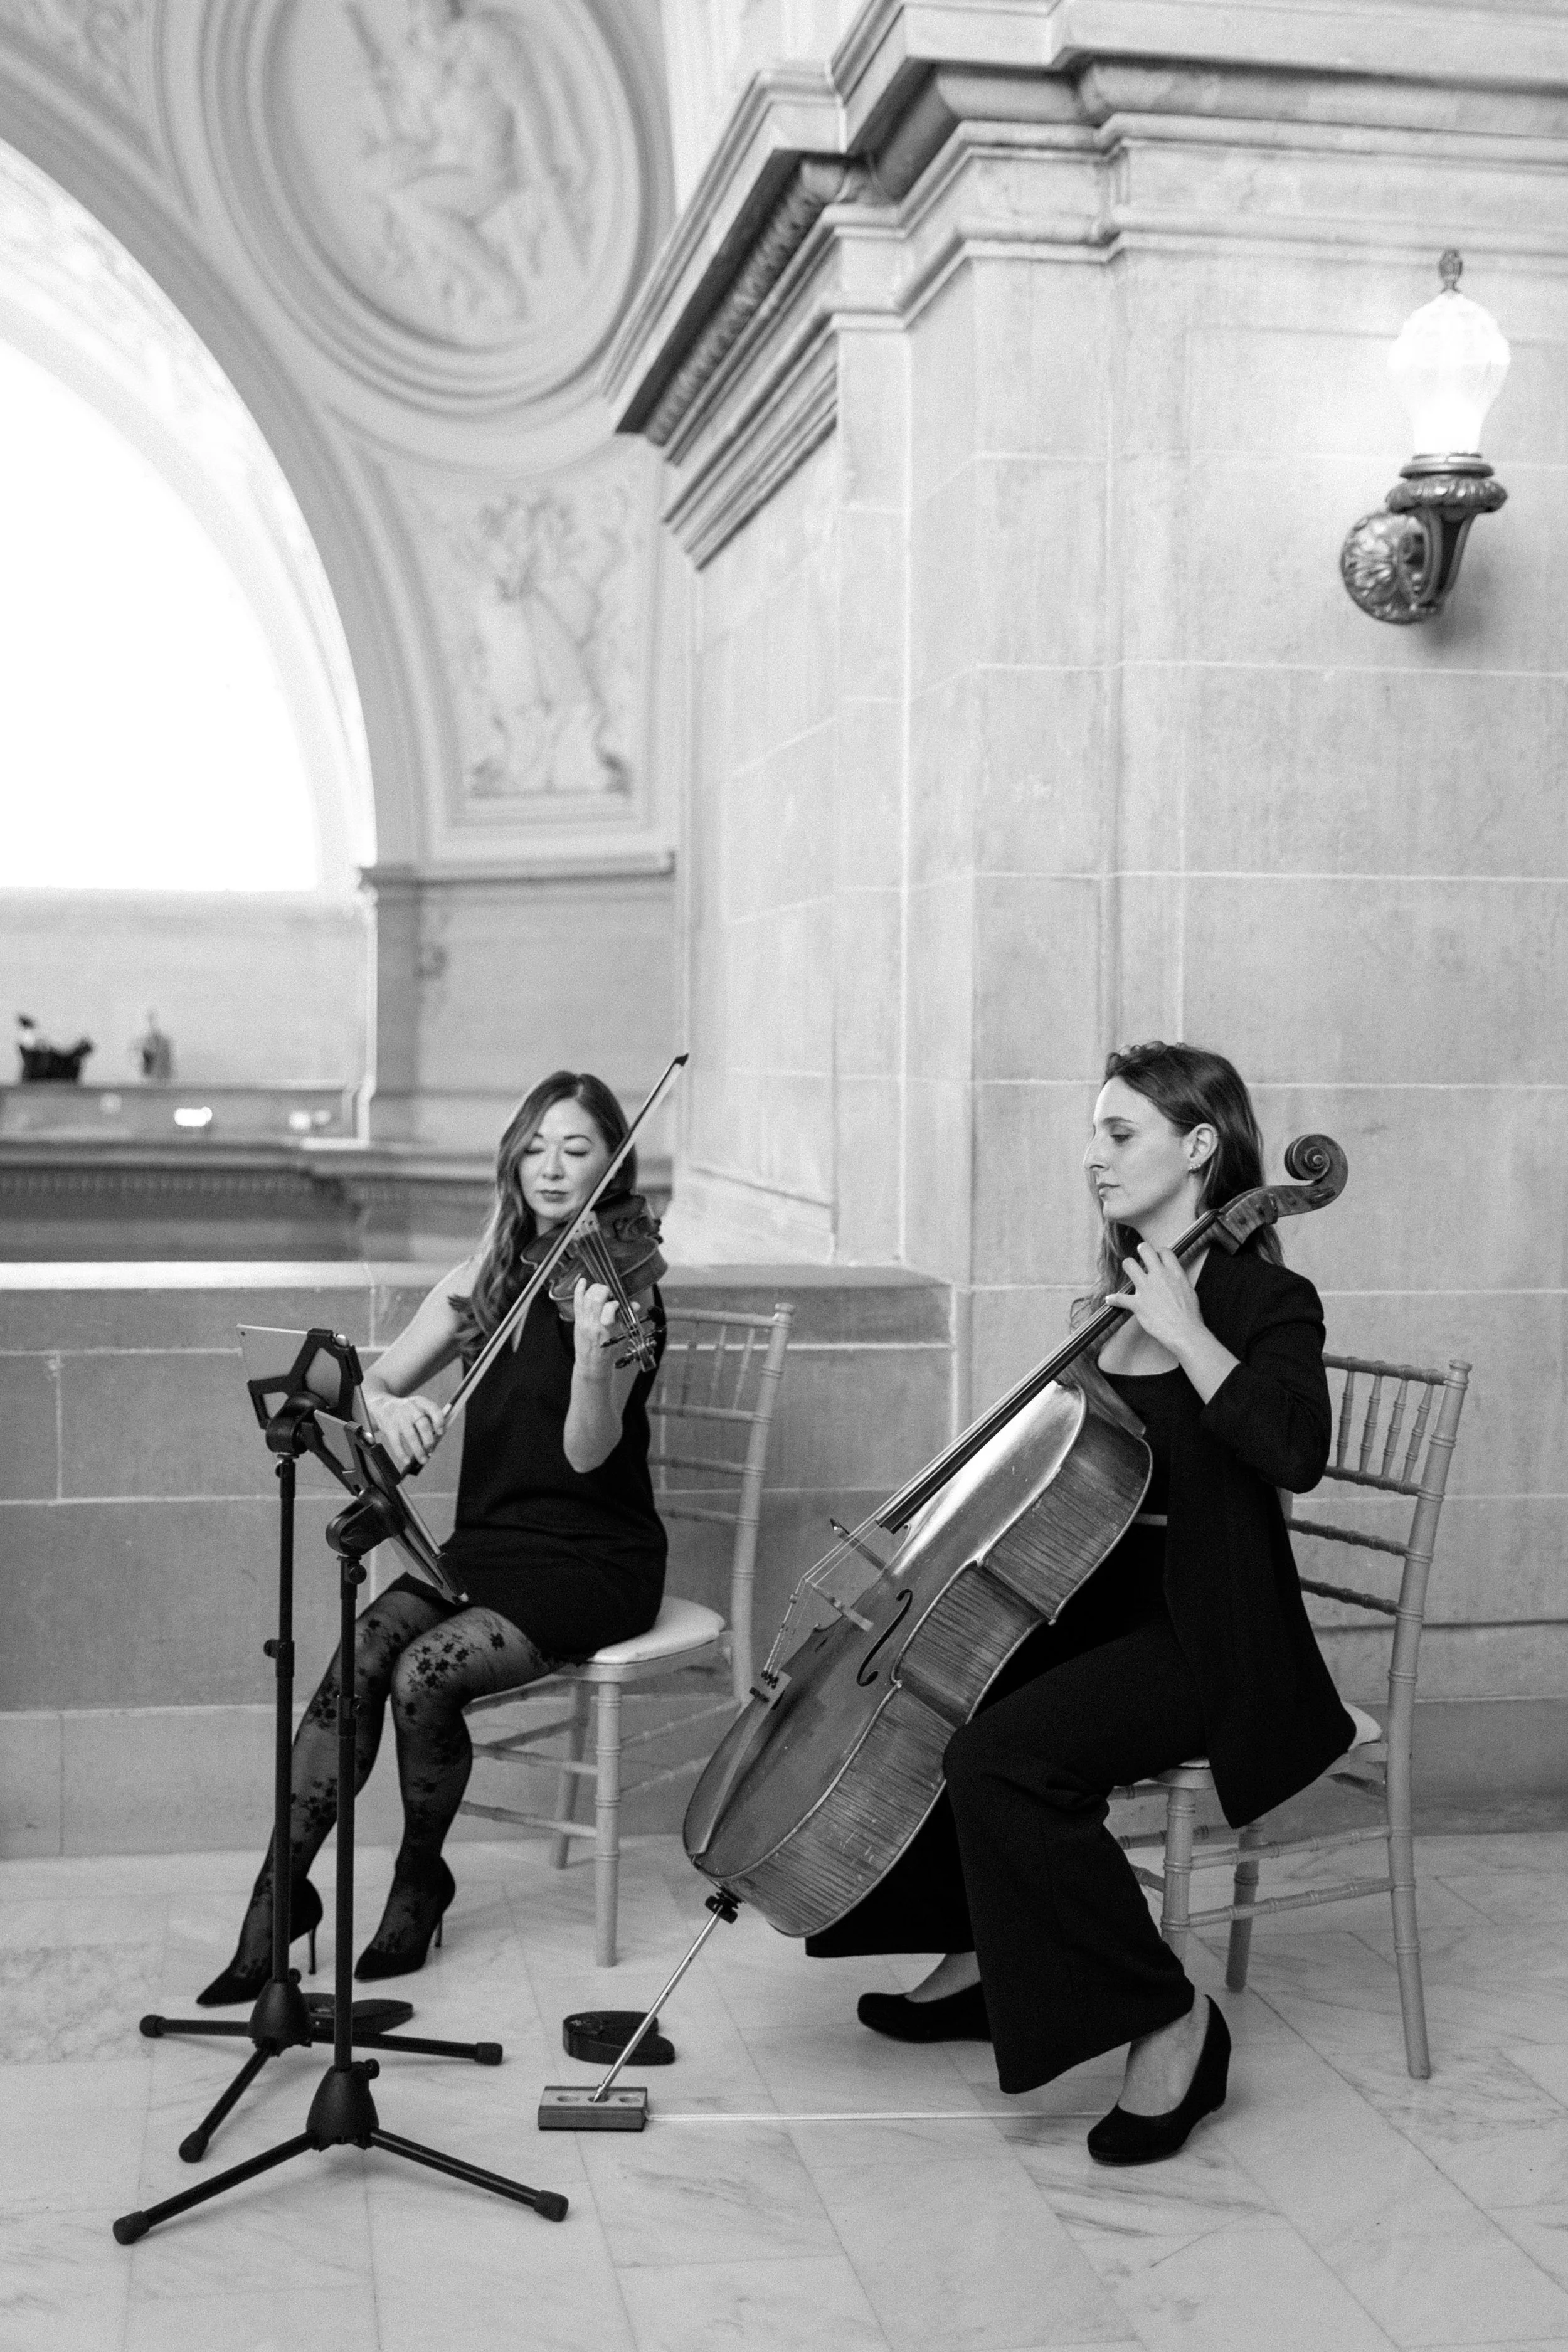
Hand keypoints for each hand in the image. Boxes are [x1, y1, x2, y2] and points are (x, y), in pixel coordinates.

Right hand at [365, 1388, 445, 1472]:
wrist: (382, 1405)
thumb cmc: (406, 1412)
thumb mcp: (417, 1408)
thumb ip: (428, 1421)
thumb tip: (434, 1443)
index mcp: (420, 1402)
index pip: (433, 1409)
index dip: (438, 1421)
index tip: (440, 1433)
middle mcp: (410, 1407)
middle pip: (423, 1425)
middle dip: (429, 1441)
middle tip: (431, 1451)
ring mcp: (399, 1417)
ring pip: (411, 1436)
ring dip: (419, 1451)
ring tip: (423, 1460)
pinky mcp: (389, 1427)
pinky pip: (396, 1442)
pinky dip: (402, 1454)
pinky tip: (407, 1461)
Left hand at [571, 1276, 619, 1382]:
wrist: (592, 1365)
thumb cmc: (608, 1353)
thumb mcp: (622, 1337)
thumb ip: (627, 1319)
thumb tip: (635, 1305)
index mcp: (606, 1328)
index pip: (610, 1307)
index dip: (617, 1302)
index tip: (620, 1304)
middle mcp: (593, 1323)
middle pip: (596, 1297)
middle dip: (605, 1290)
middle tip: (610, 1293)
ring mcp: (583, 1321)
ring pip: (586, 1296)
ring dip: (595, 1289)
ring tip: (602, 1290)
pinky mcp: (577, 1320)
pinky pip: (576, 1301)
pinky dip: (579, 1289)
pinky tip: (582, 1280)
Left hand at [1106, 1245, 1207, 1359]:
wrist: (1185, 1331)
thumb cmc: (1190, 1316)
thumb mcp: (1189, 1291)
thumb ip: (1178, 1281)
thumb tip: (1174, 1279)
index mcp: (1175, 1273)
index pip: (1164, 1251)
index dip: (1158, 1252)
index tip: (1156, 1256)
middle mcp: (1159, 1276)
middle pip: (1145, 1249)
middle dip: (1141, 1250)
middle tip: (1141, 1257)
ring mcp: (1147, 1288)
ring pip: (1129, 1264)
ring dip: (1128, 1267)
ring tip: (1130, 1272)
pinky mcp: (1137, 1303)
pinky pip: (1119, 1298)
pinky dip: (1113, 1299)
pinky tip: (1110, 1300)